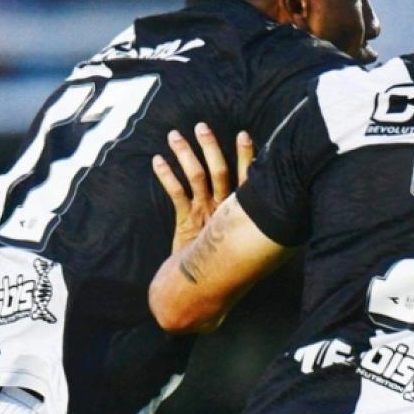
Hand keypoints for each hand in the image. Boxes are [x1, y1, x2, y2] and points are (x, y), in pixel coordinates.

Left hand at [152, 123, 253, 253]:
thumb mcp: (238, 235)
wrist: (203, 287)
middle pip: (219, 172)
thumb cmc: (223, 260)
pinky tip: (157, 161)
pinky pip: (176, 194)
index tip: (243, 134)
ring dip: (185, 154)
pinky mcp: (186, 222)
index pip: (245, 178)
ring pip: (196, 178)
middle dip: (210, 147)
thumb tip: (257, 194)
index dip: (244, 156)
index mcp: (238, 209)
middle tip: (201, 126)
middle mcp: (223, 208)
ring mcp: (204, 214)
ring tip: (174, 136)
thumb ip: (245, 217)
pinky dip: (166, 176)